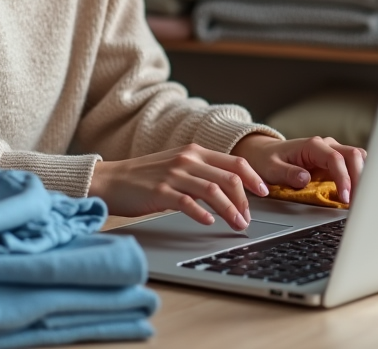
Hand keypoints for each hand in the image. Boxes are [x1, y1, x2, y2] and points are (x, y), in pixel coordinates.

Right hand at [89, 144, 270, 230]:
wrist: (112, 180)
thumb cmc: (146, 177)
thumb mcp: (178, 166)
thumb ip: (202, 173)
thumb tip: (231, 190)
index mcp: (195, 152)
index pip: (235, 163)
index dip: (254, 178)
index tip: (265, 193)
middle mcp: (187, 159)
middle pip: (229, 178)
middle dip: (245, 200)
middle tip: (248, 218)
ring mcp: (174, 174)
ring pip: (213, 190)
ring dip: (230, 210)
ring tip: (237, 225)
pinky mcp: (160, 190)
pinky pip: (187, 202)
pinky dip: (202, 213)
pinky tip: (208, 222)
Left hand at [230, 134, 366, 204]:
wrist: (264, 153)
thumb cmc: (267, 159)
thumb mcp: (271, 168)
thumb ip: (287, 173)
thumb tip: (305, 179)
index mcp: (312, 146)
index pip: (335, 159)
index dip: (343, 178)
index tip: (345, 198)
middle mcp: (326, 146)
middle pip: (354, 155)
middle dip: (360, 178)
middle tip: (359, 203)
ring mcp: (333, 152)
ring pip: (358, 159)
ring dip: (363, 178)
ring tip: (361, 200)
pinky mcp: (335, 162)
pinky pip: (354, 166)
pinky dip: (359, 178)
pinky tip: (359, 194)